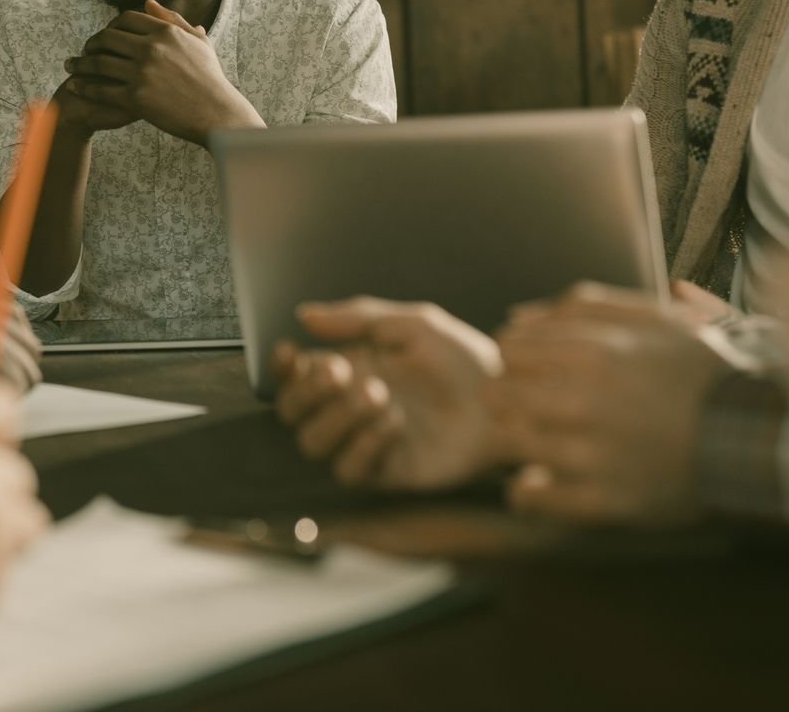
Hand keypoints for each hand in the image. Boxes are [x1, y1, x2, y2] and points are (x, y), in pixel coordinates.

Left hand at [61, 0, 263, 145]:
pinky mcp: (136, 98)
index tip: (104, 36)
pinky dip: (84, 88)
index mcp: (165, 32)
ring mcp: (142, 73)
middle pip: (107, 38)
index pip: (125, 19)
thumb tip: (147, 2)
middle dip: (90, 44)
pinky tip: (75, 88)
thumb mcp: (197, 41)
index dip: (110, 25)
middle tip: (83, 51)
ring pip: (98, 63)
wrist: (217, 113)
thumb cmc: (210, 78)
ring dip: (79, 64)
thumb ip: (172, 19)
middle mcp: (151, 48)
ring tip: (70, 66)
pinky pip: (101, 90)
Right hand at [273, 297, 508, 490]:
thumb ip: (358, 318)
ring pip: (313, 444)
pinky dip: (364, 445)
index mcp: (349, 371)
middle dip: (308, 392)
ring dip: (338, 417)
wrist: (507, 401)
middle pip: (292, 413)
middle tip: (342, 372)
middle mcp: (349, 410)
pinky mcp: (386, 473)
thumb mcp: (413, 325)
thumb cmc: (464, 360)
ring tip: (379, 395)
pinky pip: (349, 470)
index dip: (282, 369)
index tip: (291, 351)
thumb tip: (304, 316)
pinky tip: (394, 425)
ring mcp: (365, 444)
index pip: (293, 377)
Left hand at [487, 283, 735, 524]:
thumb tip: (518, 317)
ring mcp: (589, 456)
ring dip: (519, 440)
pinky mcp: (602, 502)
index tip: (536, 370)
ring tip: (545, 441)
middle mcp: (582, 403)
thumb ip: (584, 308)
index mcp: (592, 353)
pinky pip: (531, 498)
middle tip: (537, 407)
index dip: (517, 358)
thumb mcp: (654, 319)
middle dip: (511, 397)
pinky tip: (541, 482)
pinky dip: (528, 490)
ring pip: (508, 443)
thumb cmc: (700, 374)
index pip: (508, 349)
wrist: (752, 440)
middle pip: (499, 394)